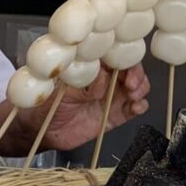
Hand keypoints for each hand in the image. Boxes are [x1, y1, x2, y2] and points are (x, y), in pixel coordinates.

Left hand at [23, 64, 150, 151]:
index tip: (124, 65)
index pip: (113, 54)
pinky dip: (140, 106)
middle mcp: (106, 79)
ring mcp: (113, 96)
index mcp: (92, 66)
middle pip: (131, 69)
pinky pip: (135, 108)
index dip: (123, 57)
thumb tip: (103, 76)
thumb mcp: (61, 90)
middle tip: (131, 85)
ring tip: (133, 97)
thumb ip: (83, 84)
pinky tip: (135, 108)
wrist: (43, 131)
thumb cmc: (46, 104)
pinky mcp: (117, 115)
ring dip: (141, 89)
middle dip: (137, 74)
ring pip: (138, 87)